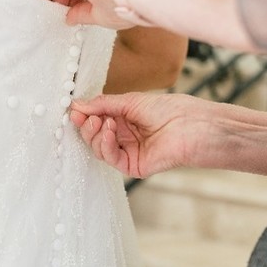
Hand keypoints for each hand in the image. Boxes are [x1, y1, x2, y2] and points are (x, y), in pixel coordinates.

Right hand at [70, 92, 195, 177]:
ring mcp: (128, 152)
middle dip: (87, 125)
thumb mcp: (131, 101)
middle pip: (94, 136)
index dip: (84, 115)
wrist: (192, 126)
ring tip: (104, 122)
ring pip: (98, 148)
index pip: (96, 120)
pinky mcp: (133, 166)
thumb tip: (77, 105)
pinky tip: (109, 133)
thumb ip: (103, 104)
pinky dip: (105, 145)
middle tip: (86, 117)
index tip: (73, 109)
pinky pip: (110, 159)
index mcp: (124, 119)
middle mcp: (124, 136)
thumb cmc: (170, 110)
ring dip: (96, 135)